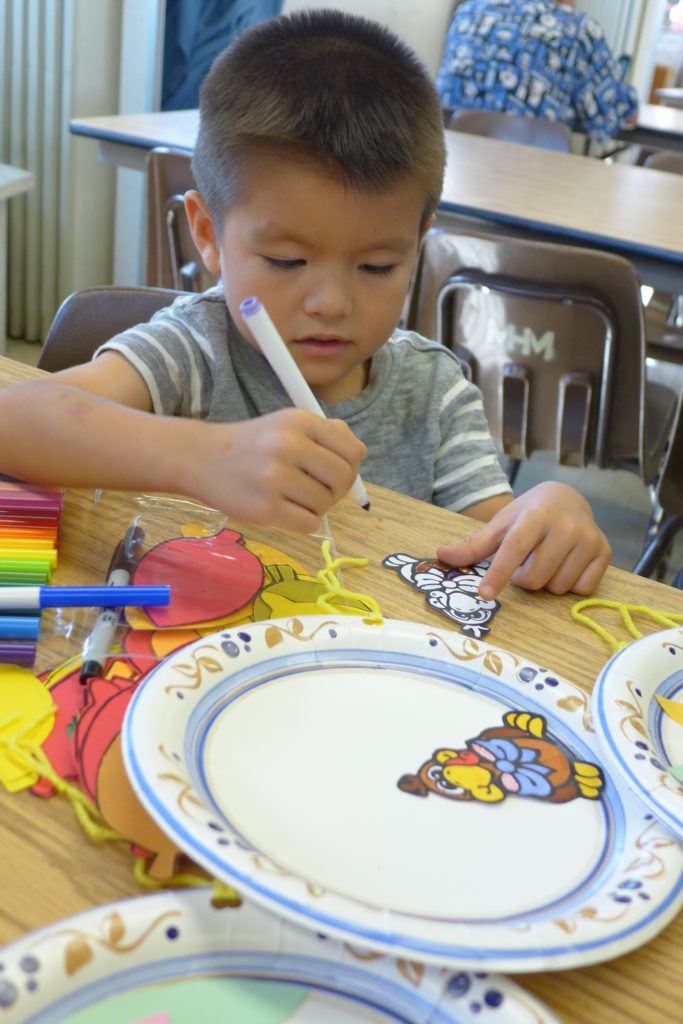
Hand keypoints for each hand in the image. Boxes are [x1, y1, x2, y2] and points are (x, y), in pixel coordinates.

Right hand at [187, 409, 365, 531]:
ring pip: (325, 504)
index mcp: (299, 421)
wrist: (202, 459)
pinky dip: (302, 521)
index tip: (332, 472)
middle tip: (316, 490)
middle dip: (336, 490)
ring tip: (293, 498)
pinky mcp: (264, 509)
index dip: (350, 466)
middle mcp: (288, 445)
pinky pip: (308, 524)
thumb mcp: (287, 425)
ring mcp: (274, 478)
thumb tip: (358, 451)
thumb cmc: (253, 444)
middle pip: (342, 479)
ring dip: (316, 507)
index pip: (352, 451)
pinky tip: (285, 510)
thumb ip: (326, 434)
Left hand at [437, 483, 610, 599]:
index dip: (498, 574)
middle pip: (534, 578)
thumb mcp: (501, 524)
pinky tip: (565, 564)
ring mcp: (589, 540)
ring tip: (545, 559)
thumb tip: (440, 556)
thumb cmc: (529, 514)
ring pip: (557, 587)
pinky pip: (580, 590)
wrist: (568, 498)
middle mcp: (566, 526)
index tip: (484, 593)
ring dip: (545, 581)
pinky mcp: (605, 553)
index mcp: (535, 515)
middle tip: (525, 560)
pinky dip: (568, 584)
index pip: (513, 550)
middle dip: (522, 578)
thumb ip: (473, 544)